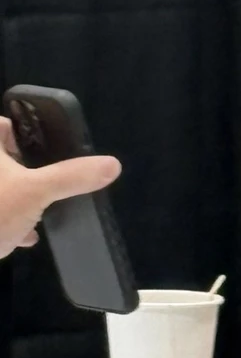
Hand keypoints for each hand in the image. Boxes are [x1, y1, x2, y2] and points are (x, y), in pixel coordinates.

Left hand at [0, 117, 120, 258]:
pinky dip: (6, 216)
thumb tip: (112, 164)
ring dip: (16, 195)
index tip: (47, 154)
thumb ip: (72, 176)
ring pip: (1, 185)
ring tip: (38, 209)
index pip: (4, 124)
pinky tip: (24, 233)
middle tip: (45, 183)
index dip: (25, 134)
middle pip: (4, 157)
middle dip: (25, 171)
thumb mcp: (36, 192)